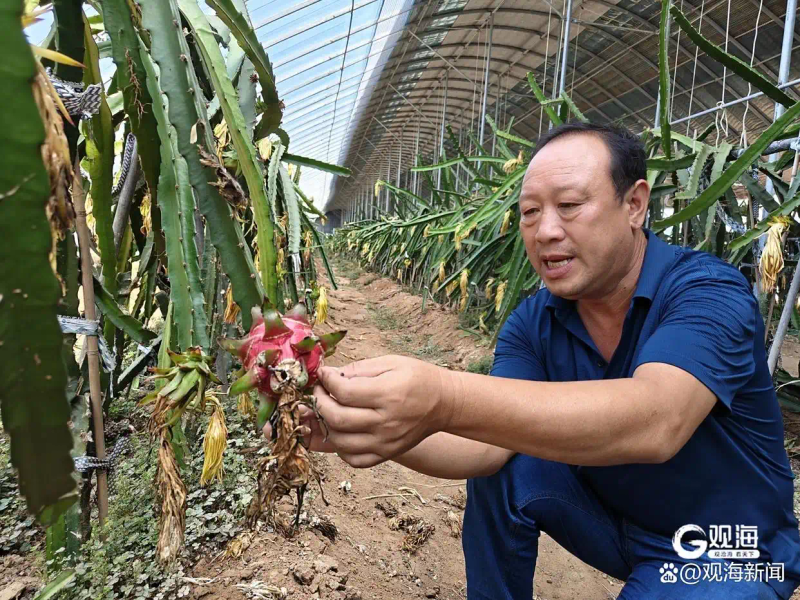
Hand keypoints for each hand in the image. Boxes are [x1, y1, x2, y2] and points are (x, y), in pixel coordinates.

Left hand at [304, 355, 453, 467]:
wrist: (444, 403)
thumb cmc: (418, 378)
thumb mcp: (391, 362)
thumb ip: (359, 369)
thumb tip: (330, 375)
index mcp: (388, 394)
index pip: (344, 392)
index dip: (327, 381)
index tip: (324, 374)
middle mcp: (386, 422)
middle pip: (337, 418)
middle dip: (319, 403)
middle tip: (320, 391)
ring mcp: (386, 442)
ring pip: (340, 442)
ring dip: (326, 426)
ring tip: (327, 411)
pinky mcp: (387, 454)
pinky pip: (354, 459)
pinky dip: (340, 448)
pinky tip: (341, 432)